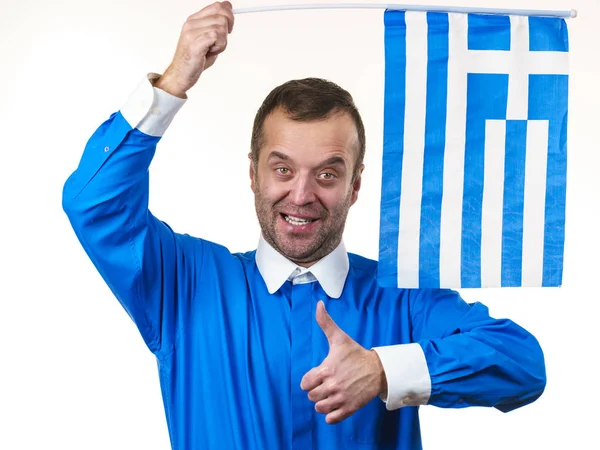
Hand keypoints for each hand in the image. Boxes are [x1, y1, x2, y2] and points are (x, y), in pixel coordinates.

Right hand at [155, 1, 234, 97]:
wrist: (180, 75)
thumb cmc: (195, 59)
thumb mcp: (208, 38)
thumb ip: (217, 23)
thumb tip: (229, 7)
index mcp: (194, 20)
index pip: (217, 6)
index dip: (229, 16)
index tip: (229, 29)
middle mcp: (192, 24)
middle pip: (222, 17)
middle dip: (227, 32)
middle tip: (218, 43)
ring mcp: (192, 33)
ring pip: (221, 28)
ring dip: (222, 43)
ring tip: (211, 50)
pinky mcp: (194, 44)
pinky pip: (216, 37)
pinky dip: (218, 47)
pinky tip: (209, 53)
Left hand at [300, 301, 387, 423]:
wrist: (379, 370)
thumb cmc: (356, 354)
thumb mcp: (340, 338)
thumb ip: (325, 322)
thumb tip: (318, 304)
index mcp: (326, 370)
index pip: (305, 383)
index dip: (310, 380)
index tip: (319, 375)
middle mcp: (332, 386)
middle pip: (311, 397)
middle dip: (316, 391)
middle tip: (327, 384)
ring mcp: (341, 399)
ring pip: (319, 408)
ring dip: (323, 403)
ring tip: (331, 394)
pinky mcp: (349, 409)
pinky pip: (331, 419)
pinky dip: (331, 415)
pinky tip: (336, 405)